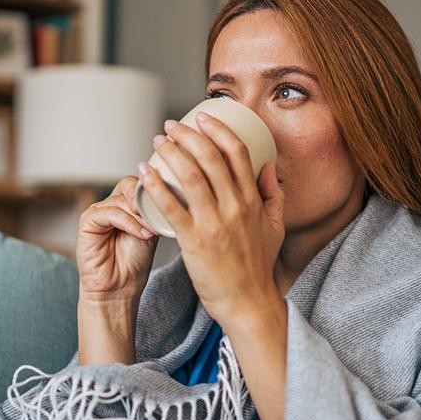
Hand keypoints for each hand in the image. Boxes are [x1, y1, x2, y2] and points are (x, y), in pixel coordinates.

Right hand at [76, 176, 157, 307]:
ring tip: (151, 230)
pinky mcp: (87, 222)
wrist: (119, 288)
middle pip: (128, 185)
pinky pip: (109, 212)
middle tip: (159, 213)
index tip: (170, 201)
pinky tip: (140, 234)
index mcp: (126, 205)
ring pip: (121, 200)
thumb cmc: (134, 264)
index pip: (138, 183)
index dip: (154, 190)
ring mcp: (98, 212)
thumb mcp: (151, 231)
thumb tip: (167, 194)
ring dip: (139, 215)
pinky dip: (128, 222)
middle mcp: (111, 205)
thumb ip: (153, 212)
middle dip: (146, 199)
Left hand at [137, 113, 285, 329]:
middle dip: (189, 135)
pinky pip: (172, 207)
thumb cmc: (258, 268)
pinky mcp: (194, 242)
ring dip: (171, 153)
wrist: (248, 303)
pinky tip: (144, 172)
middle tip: (171, 125)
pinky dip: (156, 186)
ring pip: (191, 176)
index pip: (237, 153)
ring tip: (158, 141)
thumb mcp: (276, 228)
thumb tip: (268, 167)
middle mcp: (235, 208)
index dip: (219, 130)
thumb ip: (273, 196)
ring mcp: (214, 224)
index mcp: (253, 201)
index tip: (203, 116)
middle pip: (210, 158)